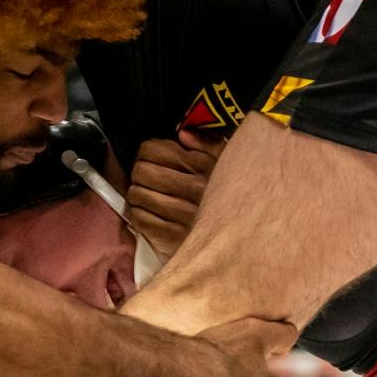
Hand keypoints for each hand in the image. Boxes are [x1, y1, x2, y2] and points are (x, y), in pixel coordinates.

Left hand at [127, 132, 222, 258]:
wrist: (239, 242)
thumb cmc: (229, 199)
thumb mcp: (227, 166)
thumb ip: (208, 145)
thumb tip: (182, 134)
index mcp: (204, 167)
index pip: (153, 149)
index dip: (145, 152)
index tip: (151, 159)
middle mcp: (195, 189)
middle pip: (141, 171)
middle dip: (139, 173)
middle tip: (146, 179)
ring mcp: (183, 215)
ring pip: (136, 194)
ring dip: (137, 195)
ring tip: (147, 198)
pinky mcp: (173, 238)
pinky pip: (138, 219)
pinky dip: (137, 215)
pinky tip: (147, 214)